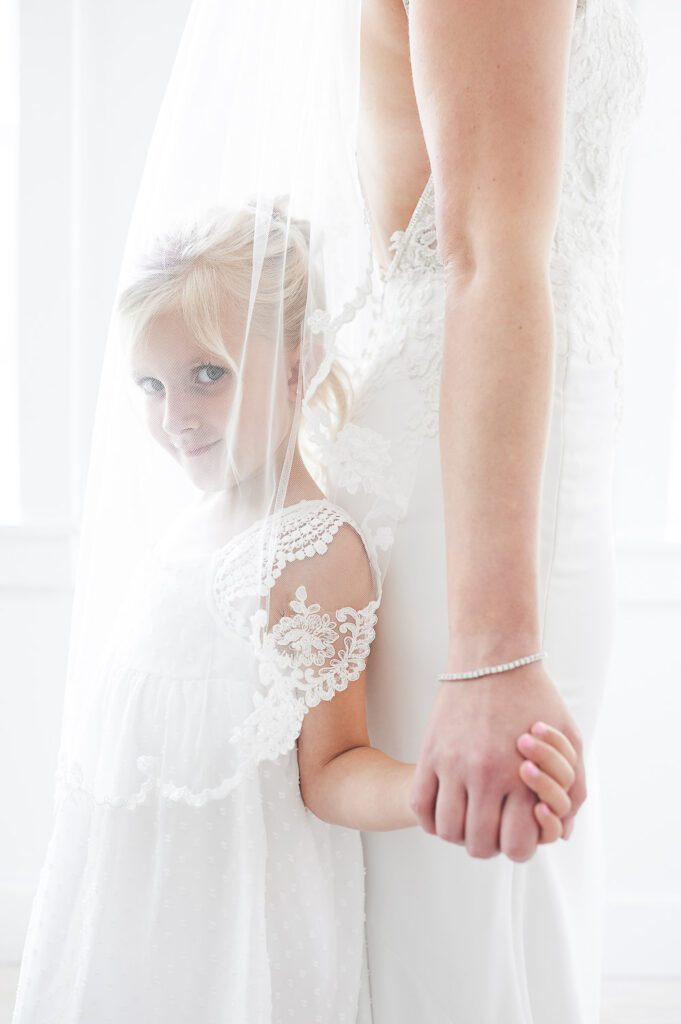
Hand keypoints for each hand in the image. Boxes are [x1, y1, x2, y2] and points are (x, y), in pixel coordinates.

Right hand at [409, 663, 585, 861]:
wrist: (494, 659)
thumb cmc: (537, 699)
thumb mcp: (570, 741)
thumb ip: (573, 788)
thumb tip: (563, 830)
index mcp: (523, 777)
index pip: (517, 845)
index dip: (519, 846)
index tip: (517, 830)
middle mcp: (485, 775)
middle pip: (480, 845)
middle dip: (489, 844)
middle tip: (492, 827)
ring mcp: (453, 765)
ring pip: (448, 831)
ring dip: (459, 832)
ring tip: (468, 817)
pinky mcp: (430, 753)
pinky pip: (420, 805)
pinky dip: (431, 817)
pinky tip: (445, 807)